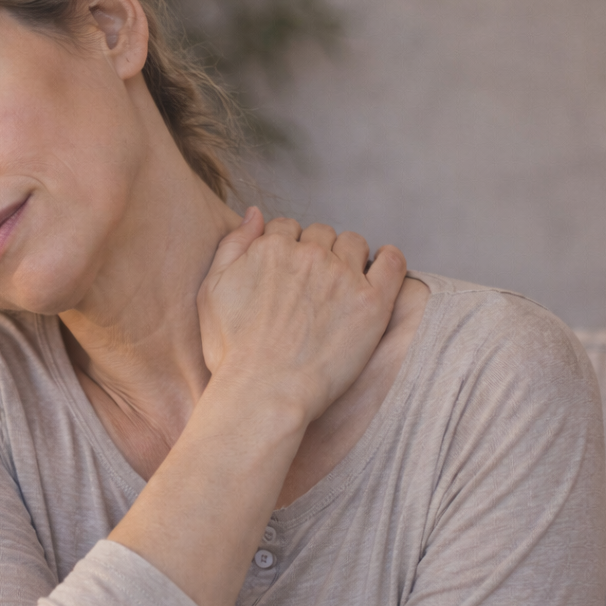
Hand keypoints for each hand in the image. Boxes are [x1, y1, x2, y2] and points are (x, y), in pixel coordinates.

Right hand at [196, 207, 406, 424]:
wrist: (264, 392)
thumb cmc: (232, 351)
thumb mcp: (211, 291)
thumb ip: (232, 245)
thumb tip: (254, 212)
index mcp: (271, 248)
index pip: (286, 228)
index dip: (286, 248)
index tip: (287, 273)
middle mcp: (310, 254)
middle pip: (321, 233)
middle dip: (316, 252)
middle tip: (312, 286)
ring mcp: (343, 276)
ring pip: (354, 244)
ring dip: (348, 257)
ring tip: (341, 286)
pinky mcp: (372, 302)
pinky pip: (393, 263)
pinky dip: (389, 261)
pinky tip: (380, 271)